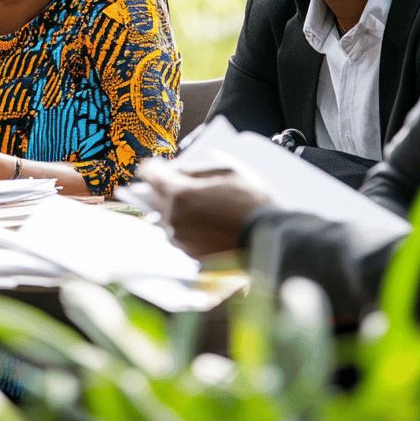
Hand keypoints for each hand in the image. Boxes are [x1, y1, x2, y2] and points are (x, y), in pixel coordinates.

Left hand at [136, 160, 270, 259]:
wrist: (270, 240)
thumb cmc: (251, 203)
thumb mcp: (226, 173)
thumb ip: (196, 171)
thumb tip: (179, 171)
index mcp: (178, 194)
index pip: (149, 173)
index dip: (156, 167)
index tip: (161, 166)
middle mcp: (173, 218)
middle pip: (155, 197)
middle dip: (166, 188)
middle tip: (182, 184)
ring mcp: (181, 239)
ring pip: (168, 217)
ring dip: (177, 210)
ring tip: (200, 206)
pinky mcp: (191, 254)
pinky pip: (181, 235)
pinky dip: (188, 228)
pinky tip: (206, 223)